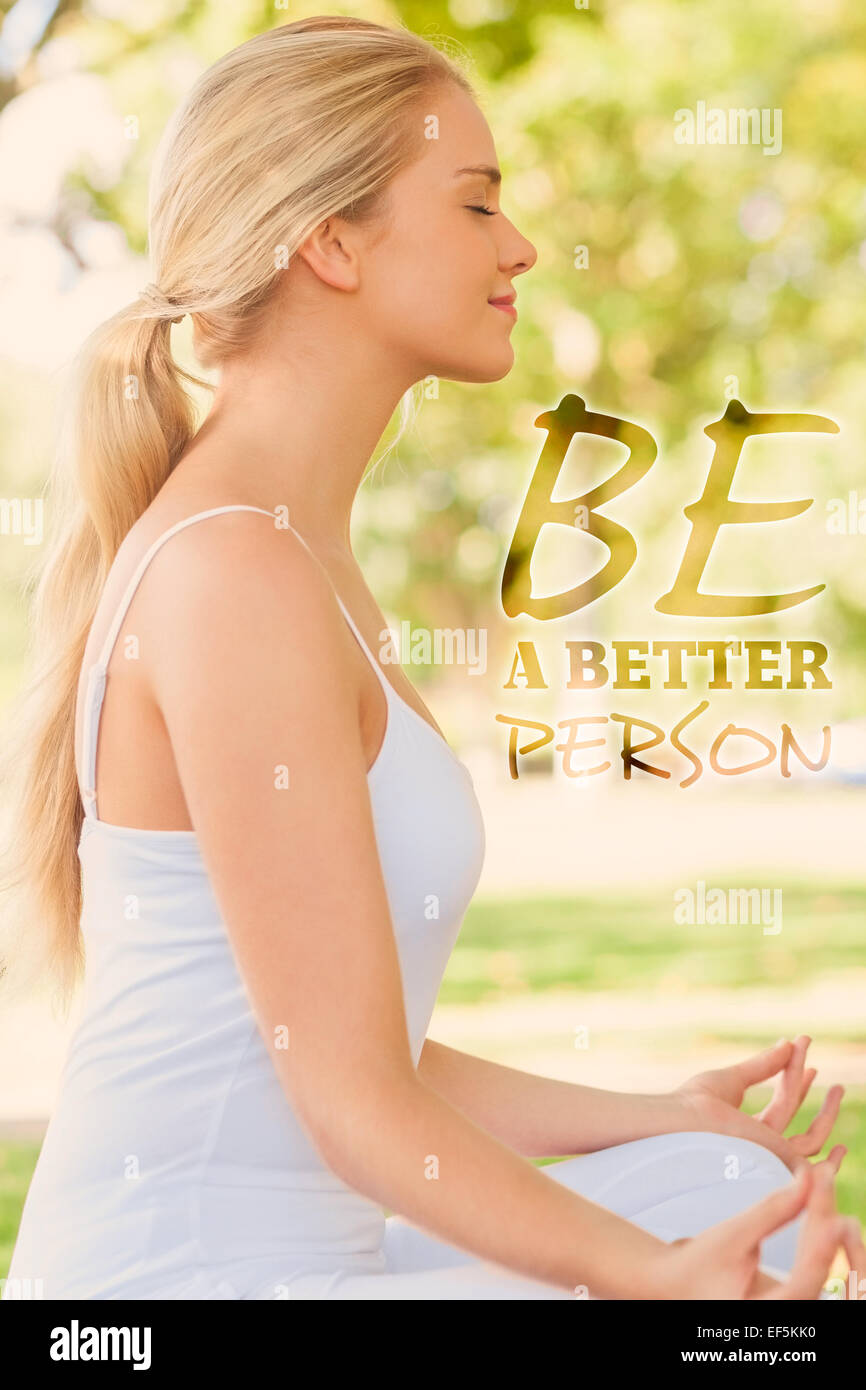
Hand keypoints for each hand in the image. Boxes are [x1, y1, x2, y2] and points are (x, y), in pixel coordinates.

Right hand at [654, 1158, 865, 1299]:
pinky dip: (819, 1233)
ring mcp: (793, 1305)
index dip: (819, 1245)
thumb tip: (805, 1180)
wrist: (678, 1281)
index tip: (827, 1206)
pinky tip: (820, 1207)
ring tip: (823, 1186)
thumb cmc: (697, 1265)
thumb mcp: (730, 1237)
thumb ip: (770, 1212)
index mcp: (763, 1311)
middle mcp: (784, 1314)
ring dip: (825, 1226)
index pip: (803, 1282)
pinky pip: (817, 1264)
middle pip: (818, 1273)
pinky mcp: (796, 1293)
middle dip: (824, 1223)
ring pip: (822, 1268)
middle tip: (824, 1178)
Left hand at [672, 1036, 845, 1174]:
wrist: (682, 1119)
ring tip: (839, 1087)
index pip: (781, 1107)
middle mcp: (760, 1147)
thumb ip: (763, 1065)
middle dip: (819, 1103)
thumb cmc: (696, 1101)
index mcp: (746, 1130)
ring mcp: (769, 1156)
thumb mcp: (733, 1078)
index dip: (796, 1080)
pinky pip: (807, 1145)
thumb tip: (787, 1043)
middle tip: (832, 1080)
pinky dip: (823, 1132)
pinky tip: (835, 1126)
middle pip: (800, 1127)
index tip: (804, 1051)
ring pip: (810, 1138)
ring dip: (827, 1113)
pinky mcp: (776, 1159)